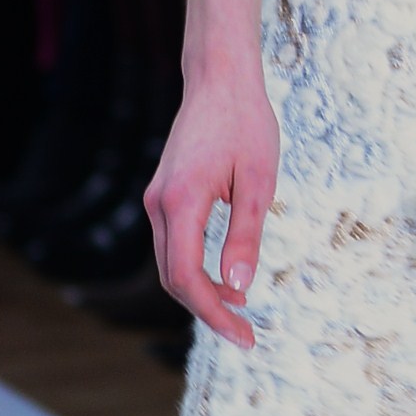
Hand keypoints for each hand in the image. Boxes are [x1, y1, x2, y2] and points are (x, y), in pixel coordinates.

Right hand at [145, 68, 280, 349]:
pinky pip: (173, 244)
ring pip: (169, 264)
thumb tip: (238, 287)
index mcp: (182, 202)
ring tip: (240, 307)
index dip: (213, 314)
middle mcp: (159, 204)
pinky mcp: (162, 194)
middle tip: (246, 332)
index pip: (186, 278)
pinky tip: (225, 278)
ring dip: (200, 292)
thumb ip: (246, 236)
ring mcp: (156, 199)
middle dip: (207, 311)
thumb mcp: (259, 182)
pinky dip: (194, 269)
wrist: (219, 79)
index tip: (244, 336)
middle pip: (173, 278)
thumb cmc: (246, 124)